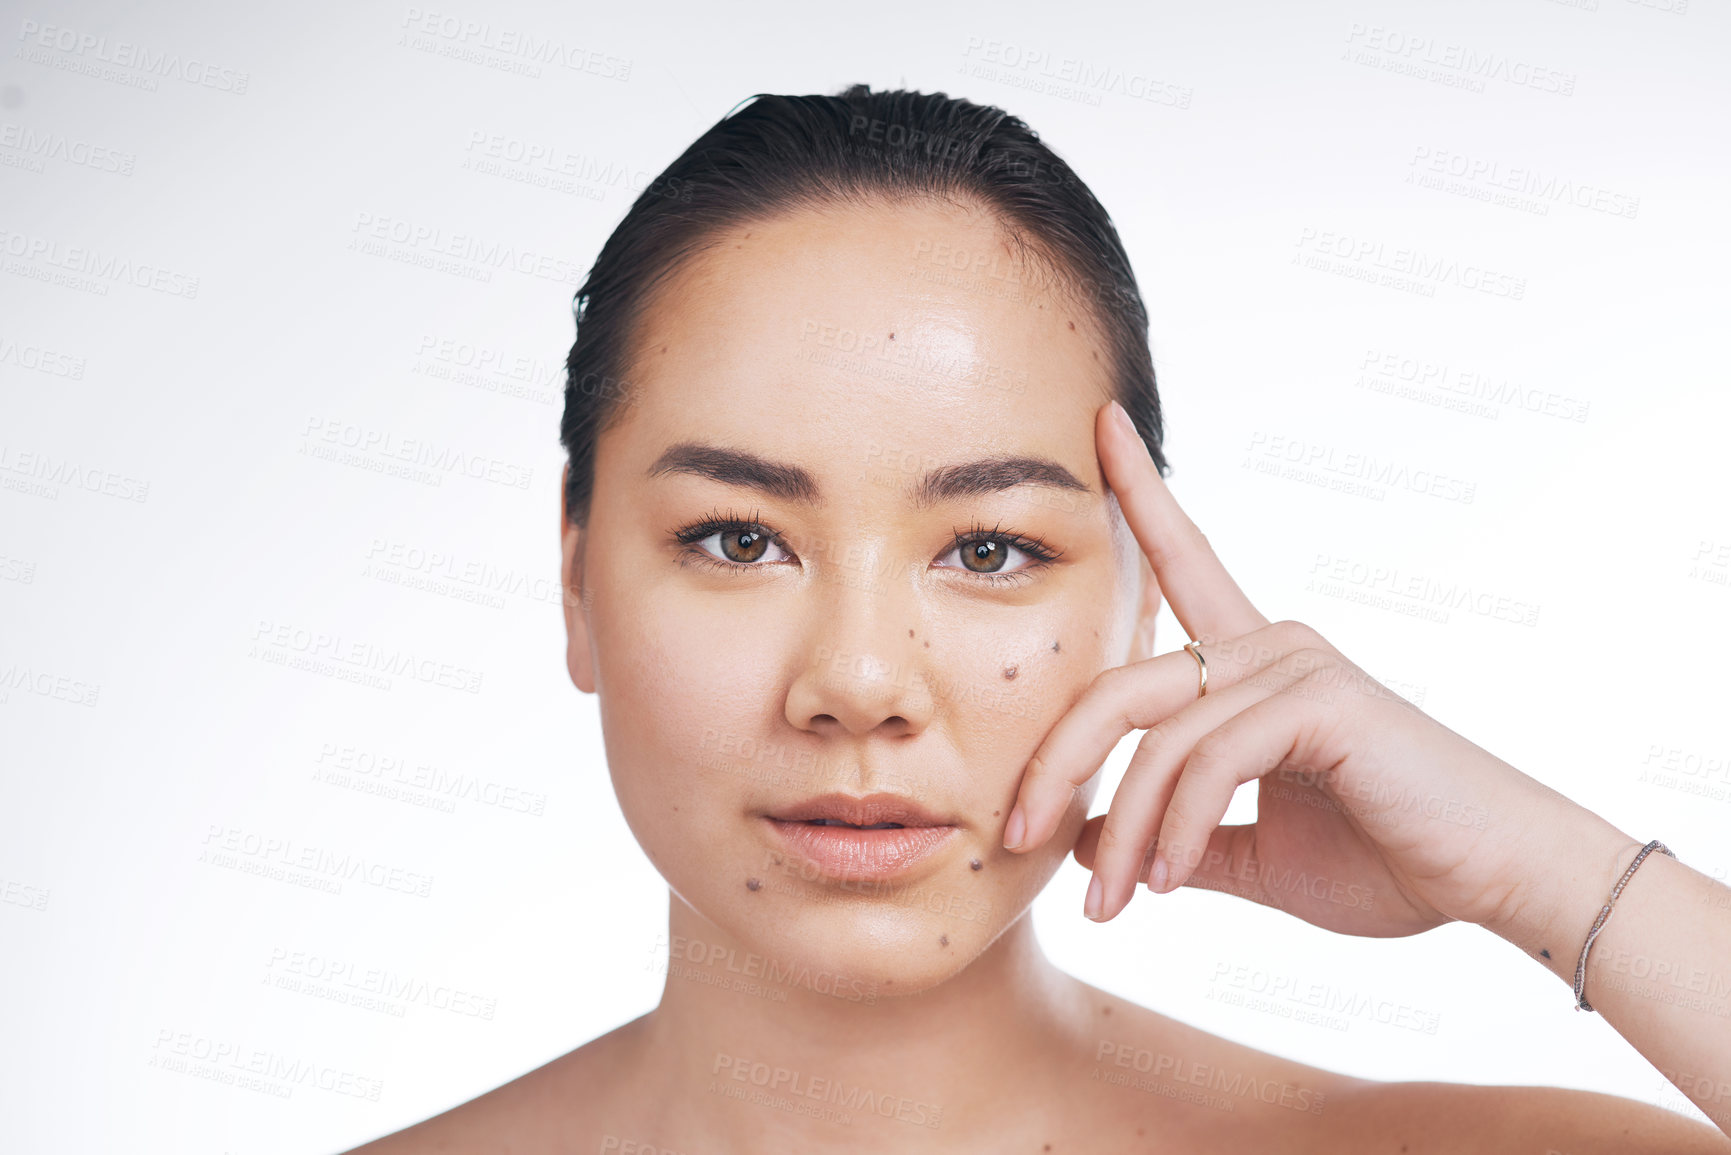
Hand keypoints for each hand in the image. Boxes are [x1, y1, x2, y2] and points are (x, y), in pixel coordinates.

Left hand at [1002, 398, 1611, 933]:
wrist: (1490, 881)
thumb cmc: (1384, 861)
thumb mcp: (1254, 854)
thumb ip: (1176, 836)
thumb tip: (1083, 842)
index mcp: (1251, 665)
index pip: (1181, 561)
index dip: (1140, 491)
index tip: (1100, 422)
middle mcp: (1268, 644)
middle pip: (1117, 687)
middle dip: (1053, 764)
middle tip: (1012, 839)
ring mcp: (1295, 663)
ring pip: (1157, 738)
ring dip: (1122, 831)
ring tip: (1111, 905)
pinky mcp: (1321, 698)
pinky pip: (1209, 758)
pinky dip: (1175, 828)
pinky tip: (1170, 881)